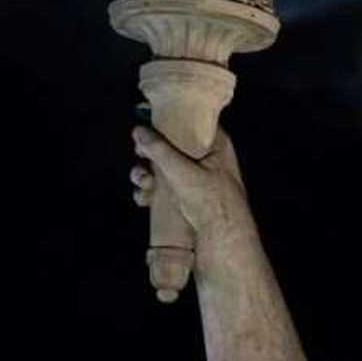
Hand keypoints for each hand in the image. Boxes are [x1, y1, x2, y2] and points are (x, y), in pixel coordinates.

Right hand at [130, 124, 251, 257]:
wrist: (223, 239)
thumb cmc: (210, 200)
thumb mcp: (181, 170)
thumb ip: (158, 149)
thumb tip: (138, 131)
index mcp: (216, 144)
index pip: (190, 121)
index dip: (166, 121)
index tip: (144, 124)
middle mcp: (208, 159)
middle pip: (171, 146)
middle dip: (150, 155)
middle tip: (139, 158)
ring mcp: (198, 180)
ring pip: (165, 169)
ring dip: (147, 176)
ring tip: (141, 184)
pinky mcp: (190, 199)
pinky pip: (166, 189)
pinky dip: (152, 192)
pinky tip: (143, 199)